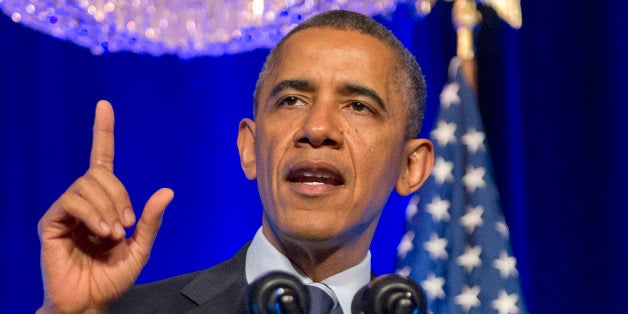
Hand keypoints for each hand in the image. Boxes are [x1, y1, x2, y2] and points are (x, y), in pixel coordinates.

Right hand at [37, 100, 173, 312]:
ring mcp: (66, 211)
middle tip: (126, 225)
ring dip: (108, 208)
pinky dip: (92, 214)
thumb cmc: (112, 277)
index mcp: (104, 203)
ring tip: (113, 234)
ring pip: (87, 184)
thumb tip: (167, 190)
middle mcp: (84, 201)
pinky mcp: (52, 222)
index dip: (103, 132)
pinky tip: (102, 232)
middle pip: (100, 173)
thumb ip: (151, 220)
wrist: (90, 301)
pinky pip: (73, 200)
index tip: (104, 105)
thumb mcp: (140, 248)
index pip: (102, 160)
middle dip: (120, 195)